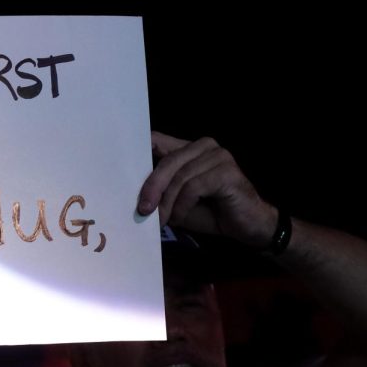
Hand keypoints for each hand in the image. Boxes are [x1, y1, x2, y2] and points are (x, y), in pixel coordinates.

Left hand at [136, 133, 277, 247]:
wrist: (248, 226)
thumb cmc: (211, 212)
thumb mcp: (178, 200)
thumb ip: (162, 189)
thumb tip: (134, 191)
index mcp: (189, 149)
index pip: (158, 140)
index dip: (139, 147)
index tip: (118, 162)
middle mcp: (204, 146)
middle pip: (167, 161)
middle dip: (152, 187)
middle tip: (143, 209)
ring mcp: (218, 156)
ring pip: (179, 176)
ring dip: (168, 202)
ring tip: (164, 220)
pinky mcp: (226, 171)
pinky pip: (193, 187)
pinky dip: (183, 205)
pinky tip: (180, 217)